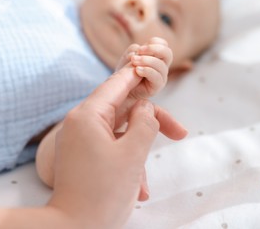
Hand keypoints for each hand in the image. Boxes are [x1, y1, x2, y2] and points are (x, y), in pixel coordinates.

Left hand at [49, 66, 186, 227]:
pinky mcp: (82, 156)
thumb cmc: (103, 193)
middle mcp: (80, 123)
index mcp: (87, 116)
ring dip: (138, 152)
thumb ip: (145, 123)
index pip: (117, 84)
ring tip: (146, 186)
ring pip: (118, 132)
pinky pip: (109, 148)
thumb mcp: (133, 154)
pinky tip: (137, 189)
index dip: (140, 75)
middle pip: (122, 110)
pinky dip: (125, 162)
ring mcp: (79, 140)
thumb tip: (145, 107)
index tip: (156, 67)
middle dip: (150, 123)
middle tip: (180, 133)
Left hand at [117, 37, 172, 98]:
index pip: (163, 44)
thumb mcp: (128, 57)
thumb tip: (138, 50)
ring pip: (161, 65)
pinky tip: (137, 70)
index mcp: (157, 56)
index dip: (154, 43)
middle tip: (139, 51)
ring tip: (134, 61)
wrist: (122, 89)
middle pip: (168, 53)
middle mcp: (162, 66)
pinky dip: (147, 71)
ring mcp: (161, 77)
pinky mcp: (157, 86)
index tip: (140, 48)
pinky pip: (157, 77)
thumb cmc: (126, 72)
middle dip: (154, 49)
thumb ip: (133, 50)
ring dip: (146, 60)